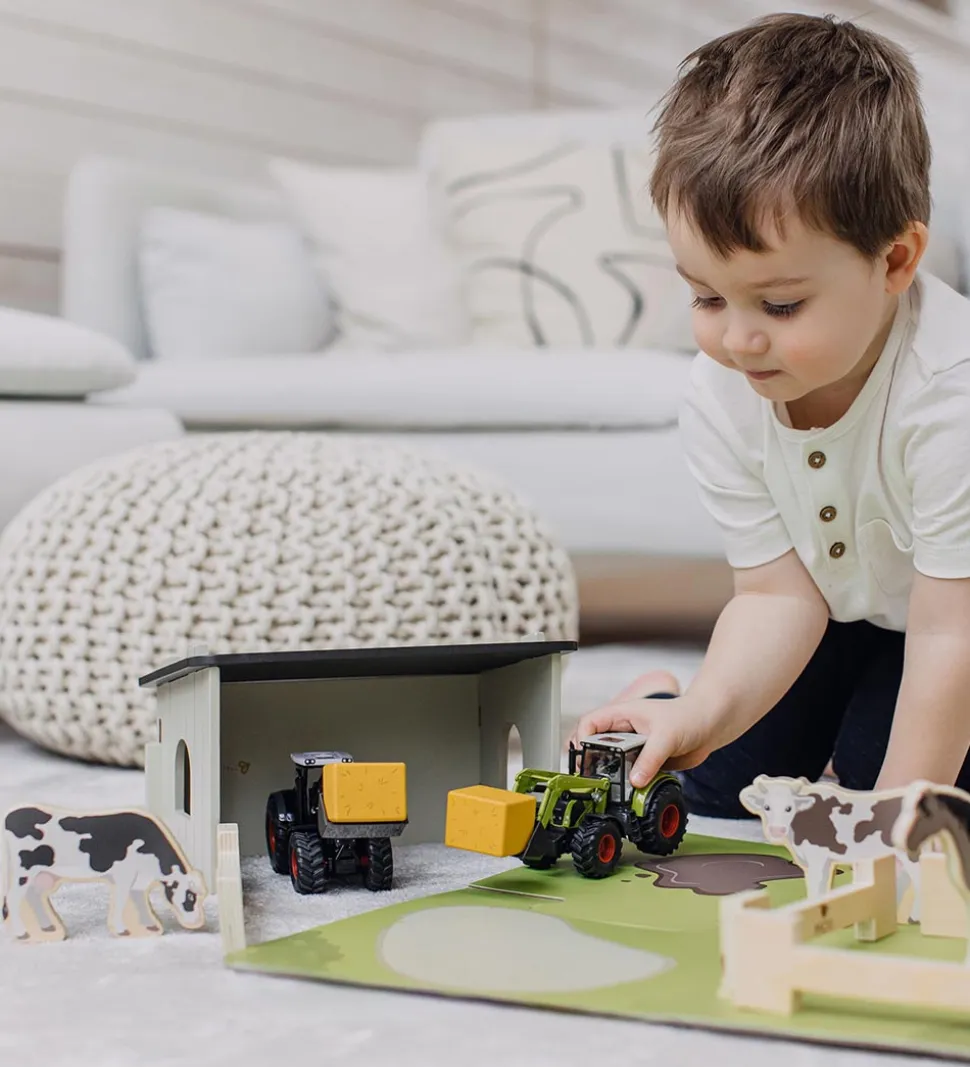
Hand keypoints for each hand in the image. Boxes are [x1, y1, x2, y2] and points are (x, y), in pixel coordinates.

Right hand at [568, 672, 714, 786]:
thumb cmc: (688, 717)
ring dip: (609, 775)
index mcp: (622, 714)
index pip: (590, 723)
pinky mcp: (643, 761)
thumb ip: (650, 759)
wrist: (710, 726)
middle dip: (591, 762)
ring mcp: (633, 747)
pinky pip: (629, 774)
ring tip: (609, 788)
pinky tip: (630, 791)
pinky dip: (627, 784)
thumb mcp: (667, 736)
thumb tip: (634, 781)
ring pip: (611, 762)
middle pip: (595, 745)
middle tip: (591, 779)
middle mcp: (623, 731)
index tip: (584, 757)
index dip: (582, 739)